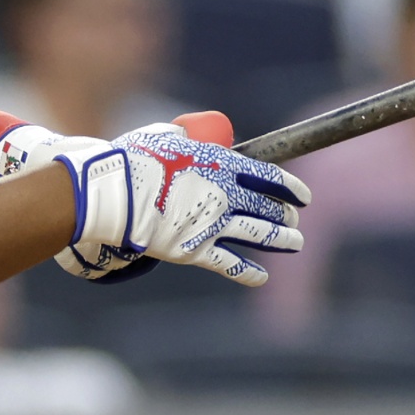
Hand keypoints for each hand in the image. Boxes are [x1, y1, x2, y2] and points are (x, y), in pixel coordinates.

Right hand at [0, 119, 309, 285]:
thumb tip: (187, 140)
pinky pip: (229, 264)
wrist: (111, 193)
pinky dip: (248, 273)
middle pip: (266, 207)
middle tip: (291, 219)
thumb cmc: (131, 160)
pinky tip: (262, 277)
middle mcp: (224, 194)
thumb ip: (182, 140)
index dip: (290, 187)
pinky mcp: (194, 251)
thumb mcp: (162, 137)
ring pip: (258, 234)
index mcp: (220, 164)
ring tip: (295, 242)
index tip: (302, 194)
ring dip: (281, 239)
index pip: (268, 176)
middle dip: (284, 215)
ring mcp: (212, 224)